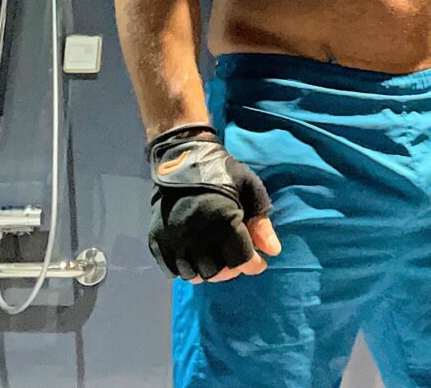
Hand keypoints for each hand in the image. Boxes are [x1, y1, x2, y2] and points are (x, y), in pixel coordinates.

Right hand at [145, 123, 282, 281]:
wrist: (182, 155)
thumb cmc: (222, 170)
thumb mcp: (249, 188)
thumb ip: (261, 222)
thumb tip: (273, 251)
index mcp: (222, 221)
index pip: (242, 261)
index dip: (254, 265)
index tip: (258, 262)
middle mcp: (197, 235)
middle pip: (217, 273)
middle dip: (231, 268)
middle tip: (235, 256)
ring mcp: (174, 239)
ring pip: (194, 275)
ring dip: (208, 271)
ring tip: (215, 257)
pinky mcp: (157, 239)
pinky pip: (171, 270)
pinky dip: (185, 269)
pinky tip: (194, 257)